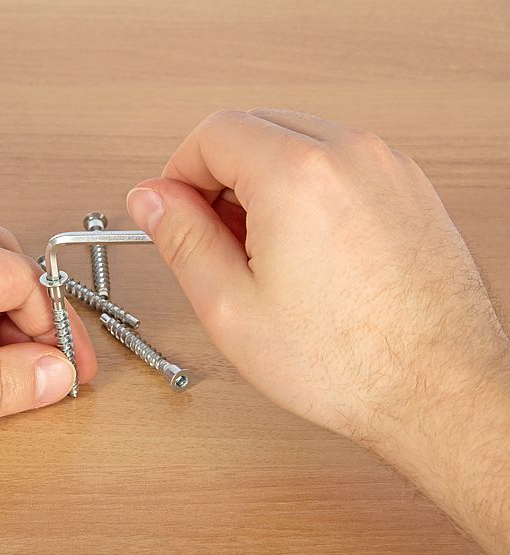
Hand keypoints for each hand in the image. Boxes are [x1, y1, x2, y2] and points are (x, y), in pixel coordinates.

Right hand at [126, 109, 509, 554]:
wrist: (440, 389)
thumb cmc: (347, 362)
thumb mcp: (231, 307)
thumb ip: (181, 239)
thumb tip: (151, 198)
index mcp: (298, 176)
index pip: (213, 132)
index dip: (178, 171)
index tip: (172, 209)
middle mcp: (350, 155)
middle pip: (255, 127)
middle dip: (219, 174)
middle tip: (210, 236)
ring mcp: (387, 167)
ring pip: (297, 142)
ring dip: (262, 181)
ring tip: (259, 252)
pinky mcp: (409, 188)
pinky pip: (339, 163)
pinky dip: (306, 189)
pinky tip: (303, 250)